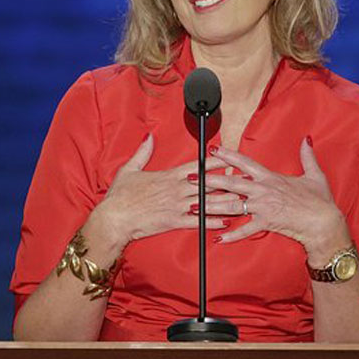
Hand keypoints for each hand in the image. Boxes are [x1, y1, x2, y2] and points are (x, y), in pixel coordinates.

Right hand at [91, 134, 236, 250]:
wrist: (113, 219)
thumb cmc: (120, 196)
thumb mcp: (130, 169)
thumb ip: (143, 152)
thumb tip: (149, 136)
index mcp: (168, 176)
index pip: (197, 166)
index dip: (216, 161)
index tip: (230, 158)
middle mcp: (176, 189)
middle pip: (208, 183)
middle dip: (228, 180)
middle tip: (245, 179)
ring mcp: (176, 206)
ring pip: (206, 202)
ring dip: (225, 201)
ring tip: (242, 200)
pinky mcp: (173, 221)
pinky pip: (197, 222)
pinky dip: (211, 222)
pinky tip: (225, 222)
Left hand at [203, 138, 349, 261]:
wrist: (324, 222)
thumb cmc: (320, 200)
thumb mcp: (315, 175)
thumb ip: (307, 156)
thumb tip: (307, 139)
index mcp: (271, 177)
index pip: (245, 163)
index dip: (228, 155)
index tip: (212, 150)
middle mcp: (263, 190)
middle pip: (231, 183)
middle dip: (209, 180)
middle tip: (191, 178)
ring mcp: (263, 207)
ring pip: (232, 205)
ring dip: (211, 206)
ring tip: (194, 206)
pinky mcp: (266, 223)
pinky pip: (245, 230)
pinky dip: (231, 235)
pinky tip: (218, 238)